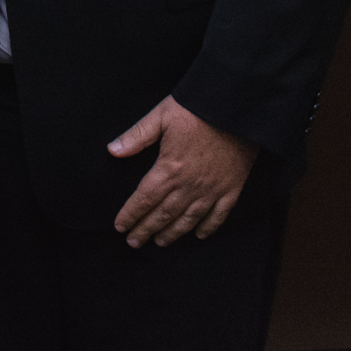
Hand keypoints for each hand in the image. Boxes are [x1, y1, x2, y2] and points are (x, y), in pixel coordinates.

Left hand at [108, 96, 255, 246]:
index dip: (131, 214)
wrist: (238, 108)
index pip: (145, 198)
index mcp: (170, 168)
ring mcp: (212, 189)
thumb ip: (137, 135)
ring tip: (160, 242)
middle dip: (146, 229)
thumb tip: (112, 150)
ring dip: (172, 233)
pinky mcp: (232, 188)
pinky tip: (198, 235)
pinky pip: (219, 215)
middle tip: (134, 242)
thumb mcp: (162, 116)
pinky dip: (208, 228)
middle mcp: (190, 185)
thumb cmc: (197, 109)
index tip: (120, 227)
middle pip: (163, 214)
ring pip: (188, 219)